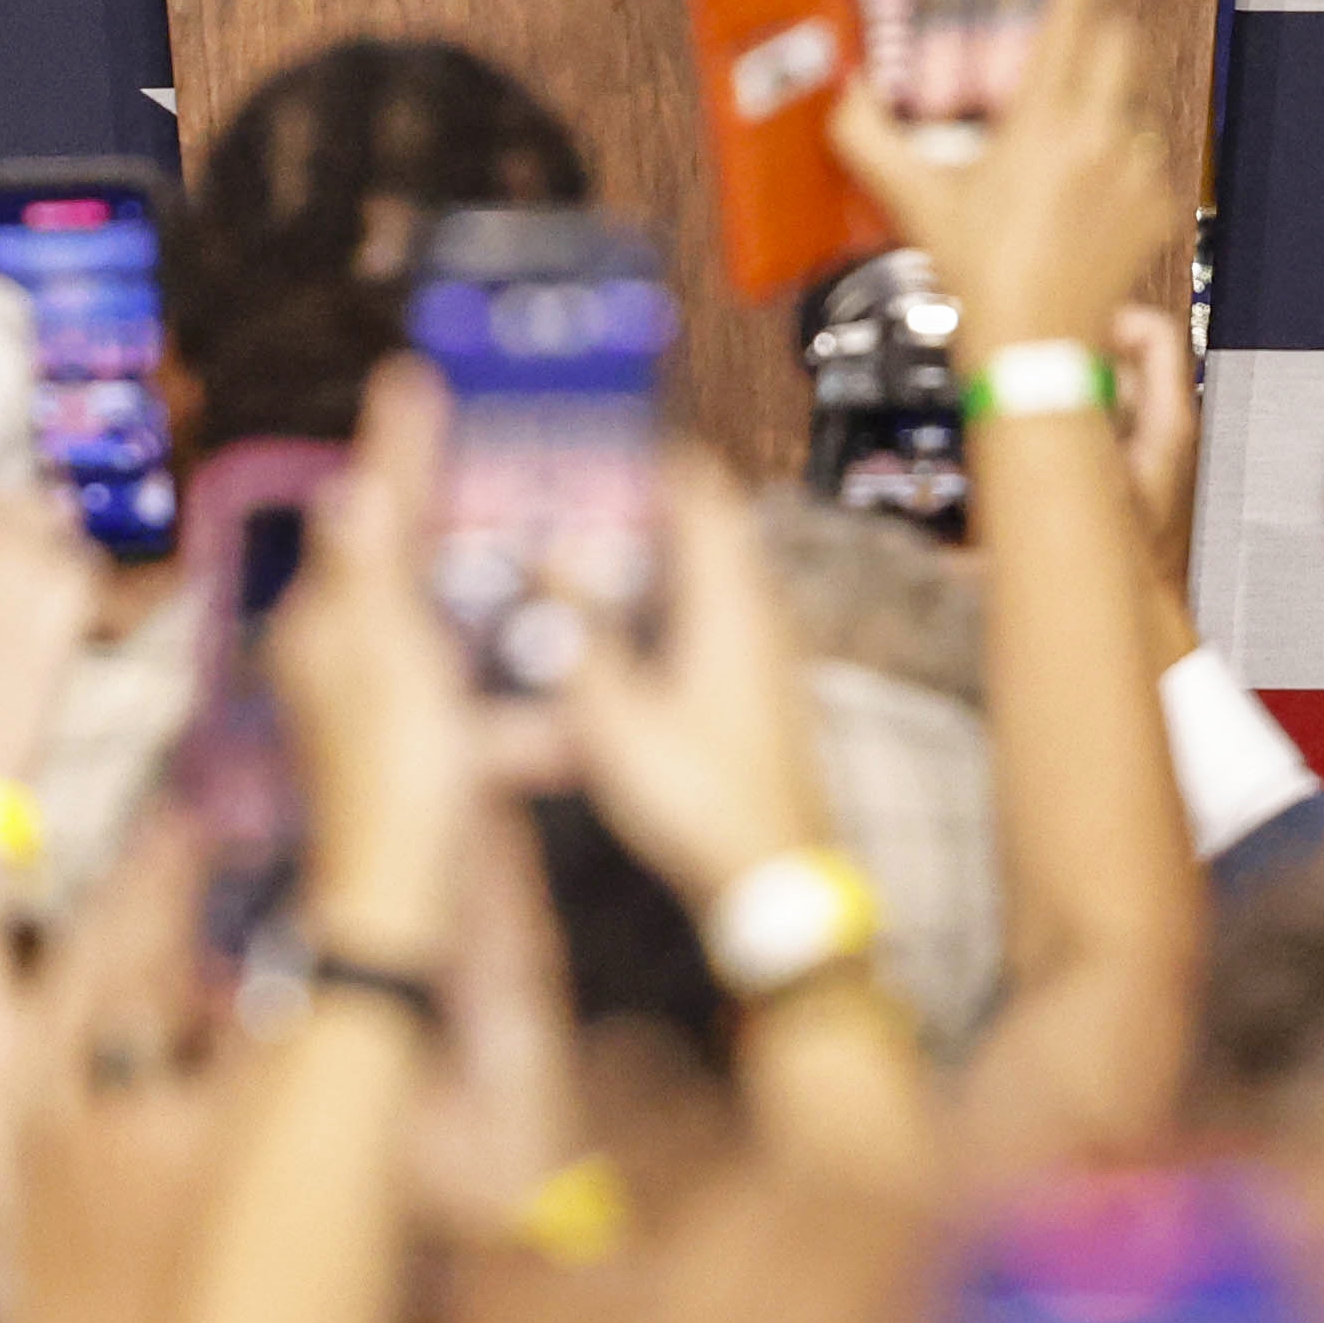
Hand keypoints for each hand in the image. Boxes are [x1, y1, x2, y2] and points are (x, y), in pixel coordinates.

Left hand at [266, 382, 485, 969]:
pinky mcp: (417, 735)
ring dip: (457, 555)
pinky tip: (516, 618)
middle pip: (390, 551)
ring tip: (498, 507)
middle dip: (426, 492)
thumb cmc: (395, 788)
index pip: (367, 514)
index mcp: (328, 629)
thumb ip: (372, 576)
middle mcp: (343, 657)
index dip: (396, 448)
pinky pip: (450, 659)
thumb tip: (352, 490)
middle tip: (459, 429)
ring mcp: (379, 698)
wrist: (405, 903)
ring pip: (421, 602)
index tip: (414, 382)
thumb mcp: (388, 664)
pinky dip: (478, 627)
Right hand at [549, 458, 830, 914]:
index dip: (654, 456)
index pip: (702, 492)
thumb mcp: (614, 715)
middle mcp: (759, 616)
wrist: (771, 880)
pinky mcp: (759, 692)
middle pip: (705, 529)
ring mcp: (766, 655)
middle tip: (577, 499)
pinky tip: (621, 638)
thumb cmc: (701, 801)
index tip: (602, 441)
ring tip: (586, 559)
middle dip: (642, 507)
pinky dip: (669, 608)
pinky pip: (714, 621)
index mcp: (732, 603)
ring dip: (655, 560)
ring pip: (710, 577)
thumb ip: (579, 629)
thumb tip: (552, 554)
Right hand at [830, 0, 1171, 367]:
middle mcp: (1098, 137)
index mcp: (1042, 121)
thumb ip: (871, 139)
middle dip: (1101, 28)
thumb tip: (847, 98)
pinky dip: (1124, 166)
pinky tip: (1090, 190)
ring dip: (1110, 107)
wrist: (1034, 350)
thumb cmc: (982, 280)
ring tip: (1073, 137)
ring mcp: (1134, 174)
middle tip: (1077, 34)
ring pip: (1135, 106)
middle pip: (1121, 42)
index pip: (1068, 19)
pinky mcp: (1157, 210)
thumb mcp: (917, 201)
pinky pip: (1149, 163)